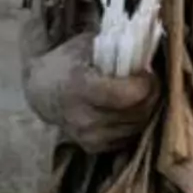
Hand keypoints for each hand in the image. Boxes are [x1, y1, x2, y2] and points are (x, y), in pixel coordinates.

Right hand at [27, 32, 157, 153]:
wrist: (41, 93)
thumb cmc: (67, 63)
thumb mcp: (86, 45)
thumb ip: (115, 45)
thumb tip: (145, 50)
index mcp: (80, 86)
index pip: (129, 95)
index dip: (146, 83)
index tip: (147, 72)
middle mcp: (84, 117)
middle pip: (137, 112)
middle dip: (151, 95)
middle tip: (150, 81)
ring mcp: (88, 136)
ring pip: (137, 127)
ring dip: (145, 109)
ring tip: (138, 93)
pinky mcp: (93, 148)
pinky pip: (128, 138)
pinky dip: (133, 123)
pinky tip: (127, 108)